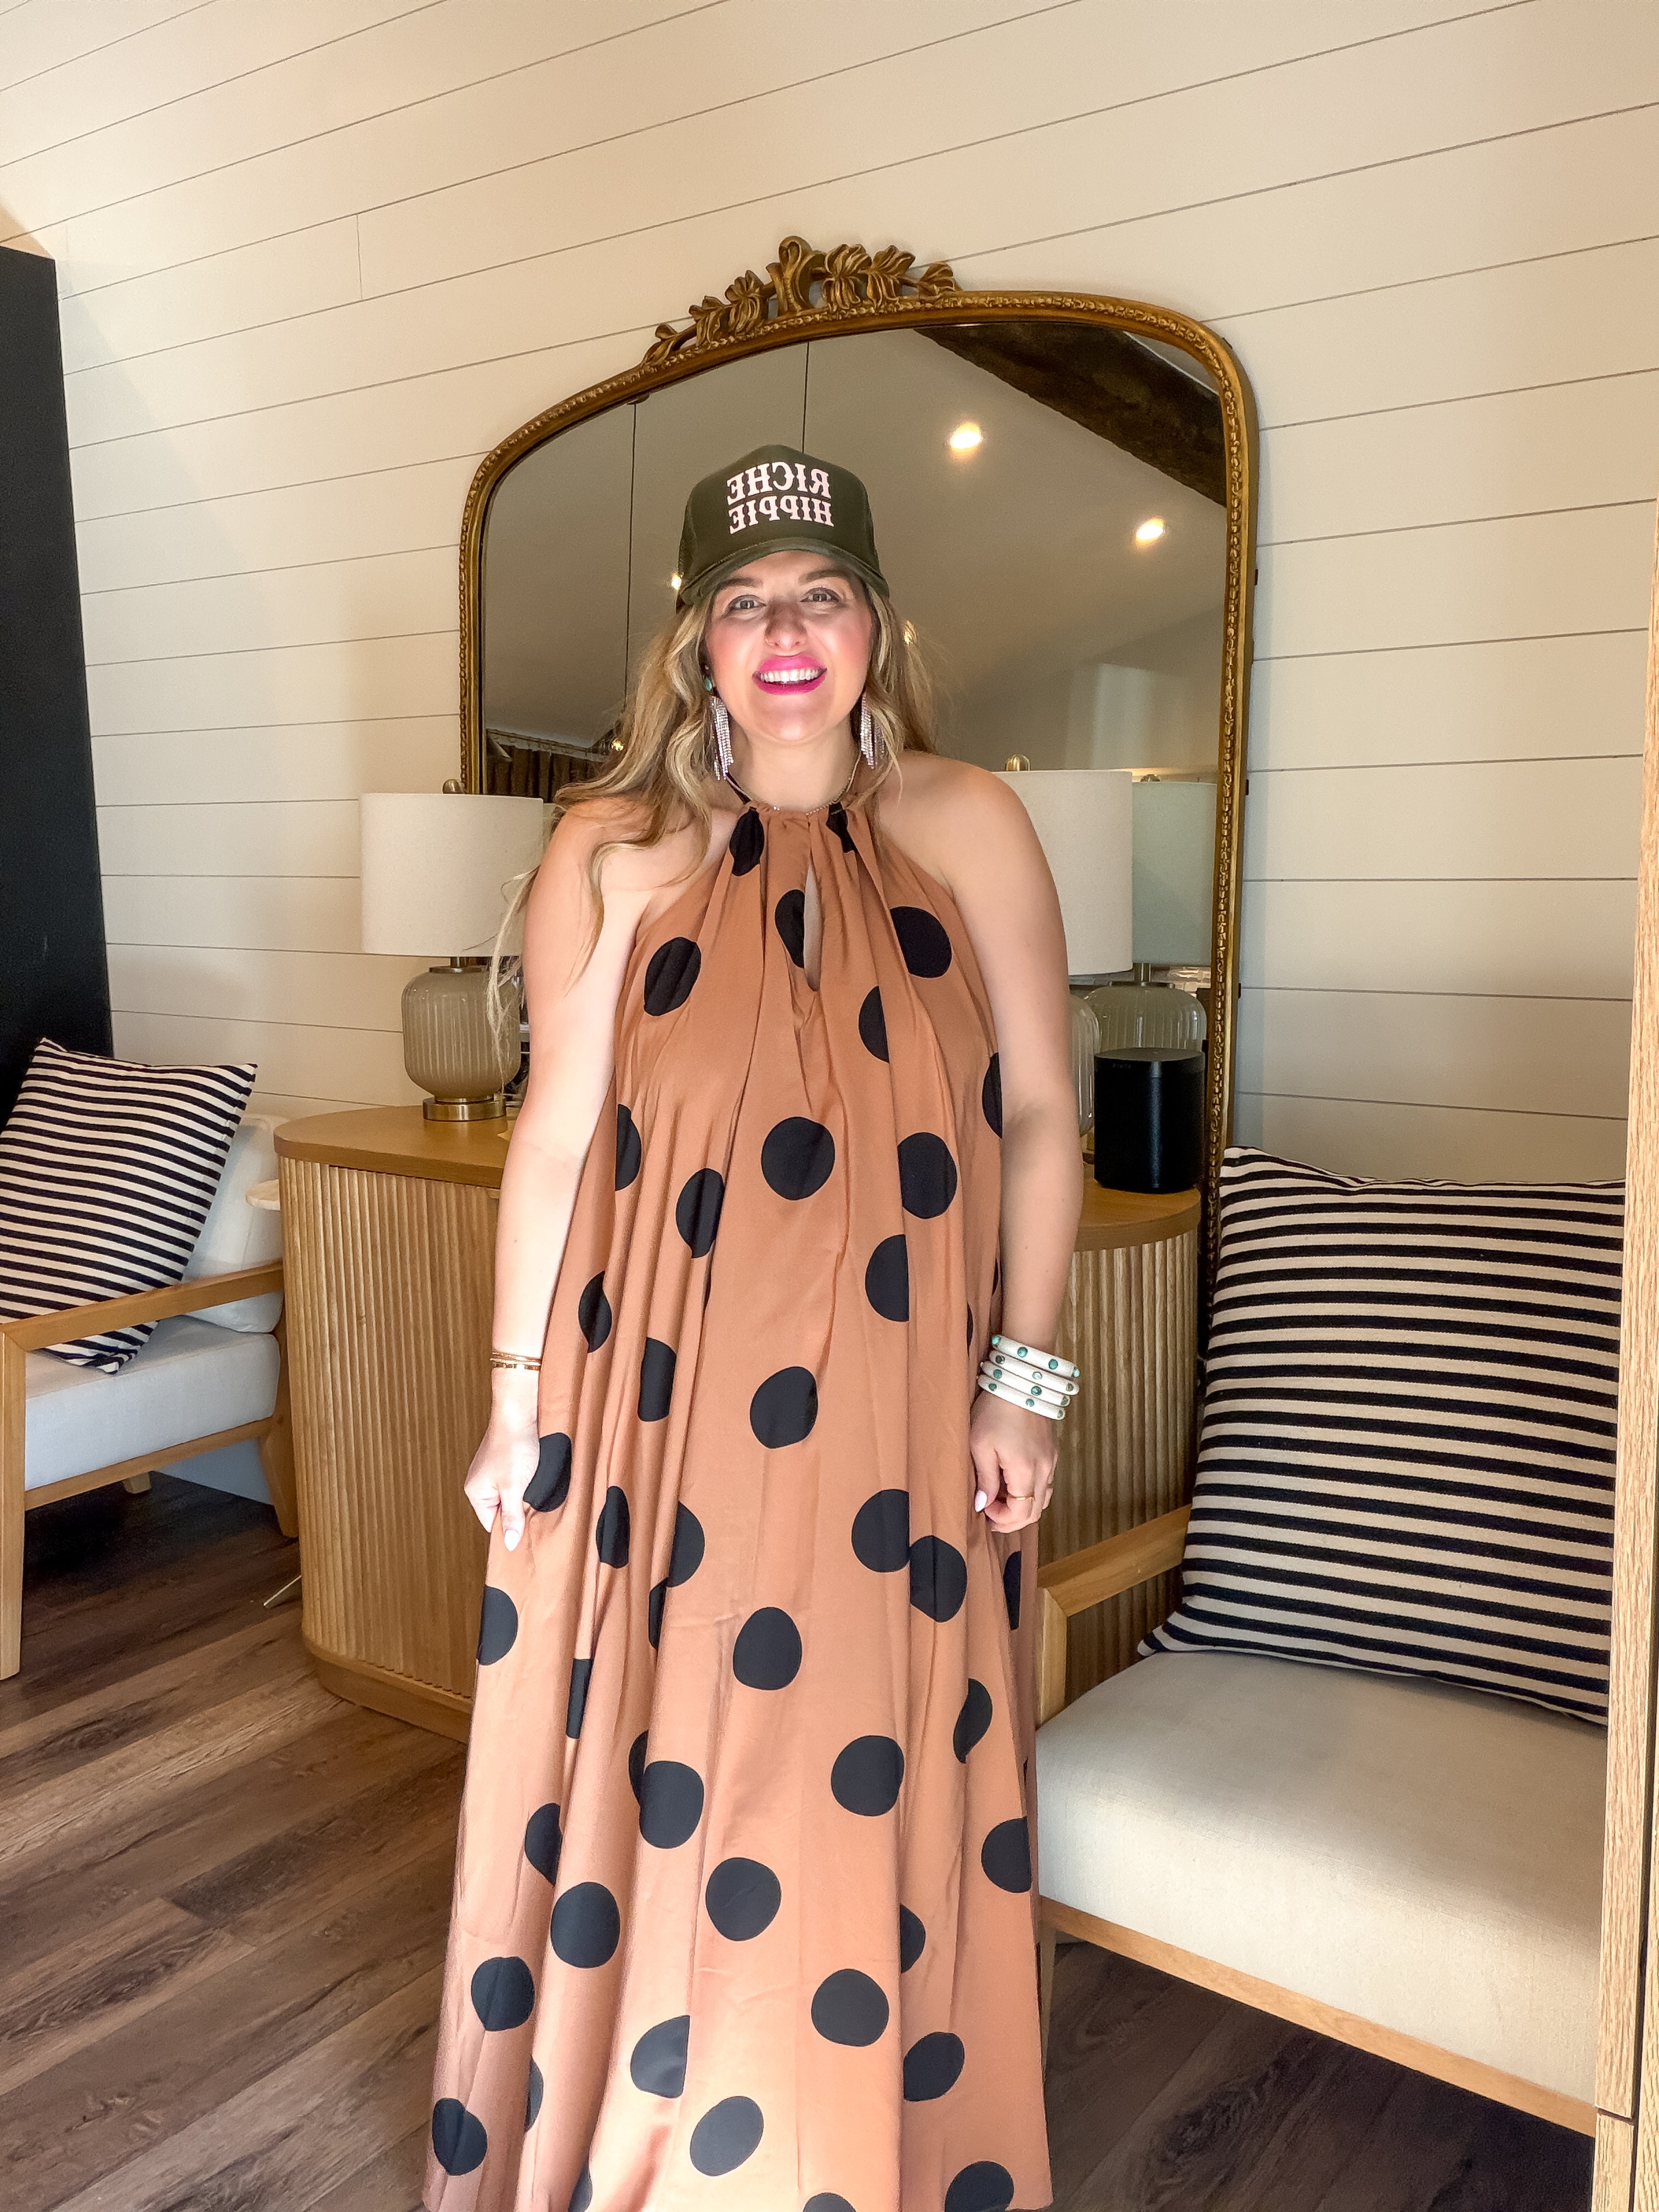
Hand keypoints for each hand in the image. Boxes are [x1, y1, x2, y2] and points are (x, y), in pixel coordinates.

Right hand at [464, 1373, 541, 1551]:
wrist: (520, 1410)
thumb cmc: (514, 1446)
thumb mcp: (515, 1487)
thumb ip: (513, 1516)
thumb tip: (509, 1544)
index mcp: (476, 1493)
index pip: (493, 1525)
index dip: (511, 1529)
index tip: (530, 1531)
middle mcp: (480, 1484)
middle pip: (502, 1511)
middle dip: (520, 1512)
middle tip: (537, 1510)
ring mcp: (492, 1472)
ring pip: (511, 1496)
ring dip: (525, 1496)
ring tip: (537, 1491)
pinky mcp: (505, 1462)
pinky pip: (516, 1481)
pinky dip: (527, 1482)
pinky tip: (537, 1478)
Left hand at [969, 1387, 1057, 1533]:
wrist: (1020, 1382)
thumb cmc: (995, 1412)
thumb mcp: (980, 1446)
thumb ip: (984, 1479)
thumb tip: (983, 1504)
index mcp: (1026, 1471)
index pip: (1021, 1513)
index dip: (1002, 1519)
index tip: (984, 1509)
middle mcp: (1044, 1470)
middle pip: (1035, 1512)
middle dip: (1012, 1519)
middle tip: (990, 1514)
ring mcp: (1051, 1461)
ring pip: (1043, 1500)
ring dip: (1023, 1506)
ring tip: (1001, 1499)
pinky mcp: (1052, 1452)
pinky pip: (1046, 1484)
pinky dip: (1031, 1492)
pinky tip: (1013, 1484)